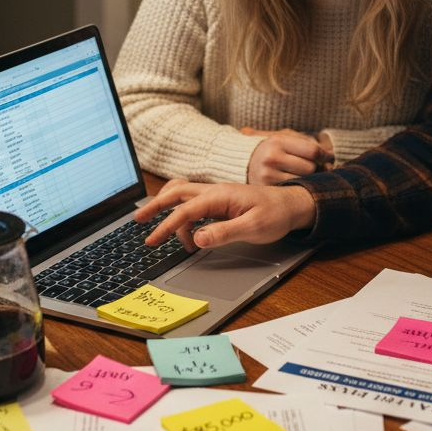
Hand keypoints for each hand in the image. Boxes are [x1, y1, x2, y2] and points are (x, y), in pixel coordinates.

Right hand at [137, 179, 315, 249]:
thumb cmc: (276, 214)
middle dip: (155, 206)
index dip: (167, 225)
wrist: (293, 205)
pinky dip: (183, 214)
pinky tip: (187, 232)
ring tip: (160, 230)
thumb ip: (225, 232)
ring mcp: (217, 194)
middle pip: (176, 193)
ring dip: (168, 209)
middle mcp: (215, 191)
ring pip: (183, 195)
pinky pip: (194, 203)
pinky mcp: (220, 201)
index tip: (152, 240)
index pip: (186, 210)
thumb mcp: (253, 227)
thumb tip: (198, 237)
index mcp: (221, 195)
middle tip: (138, 221)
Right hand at [241, 127, 332, 184]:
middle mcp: (271, 158)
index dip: (325, 156)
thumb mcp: (286, 137)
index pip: (313, 151)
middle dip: (314, 167)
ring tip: (300, 173)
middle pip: (310, 168)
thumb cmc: (273, 147)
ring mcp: (267, 176)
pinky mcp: (266, 189)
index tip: (327, 158)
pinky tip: (293, 182)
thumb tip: (330, 158)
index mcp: (278, 141)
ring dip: (306, 179)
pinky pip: (292, 191)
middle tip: (312, 166)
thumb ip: (308, 143)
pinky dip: (296, 187)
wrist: (244, 161)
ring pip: (302, 181)